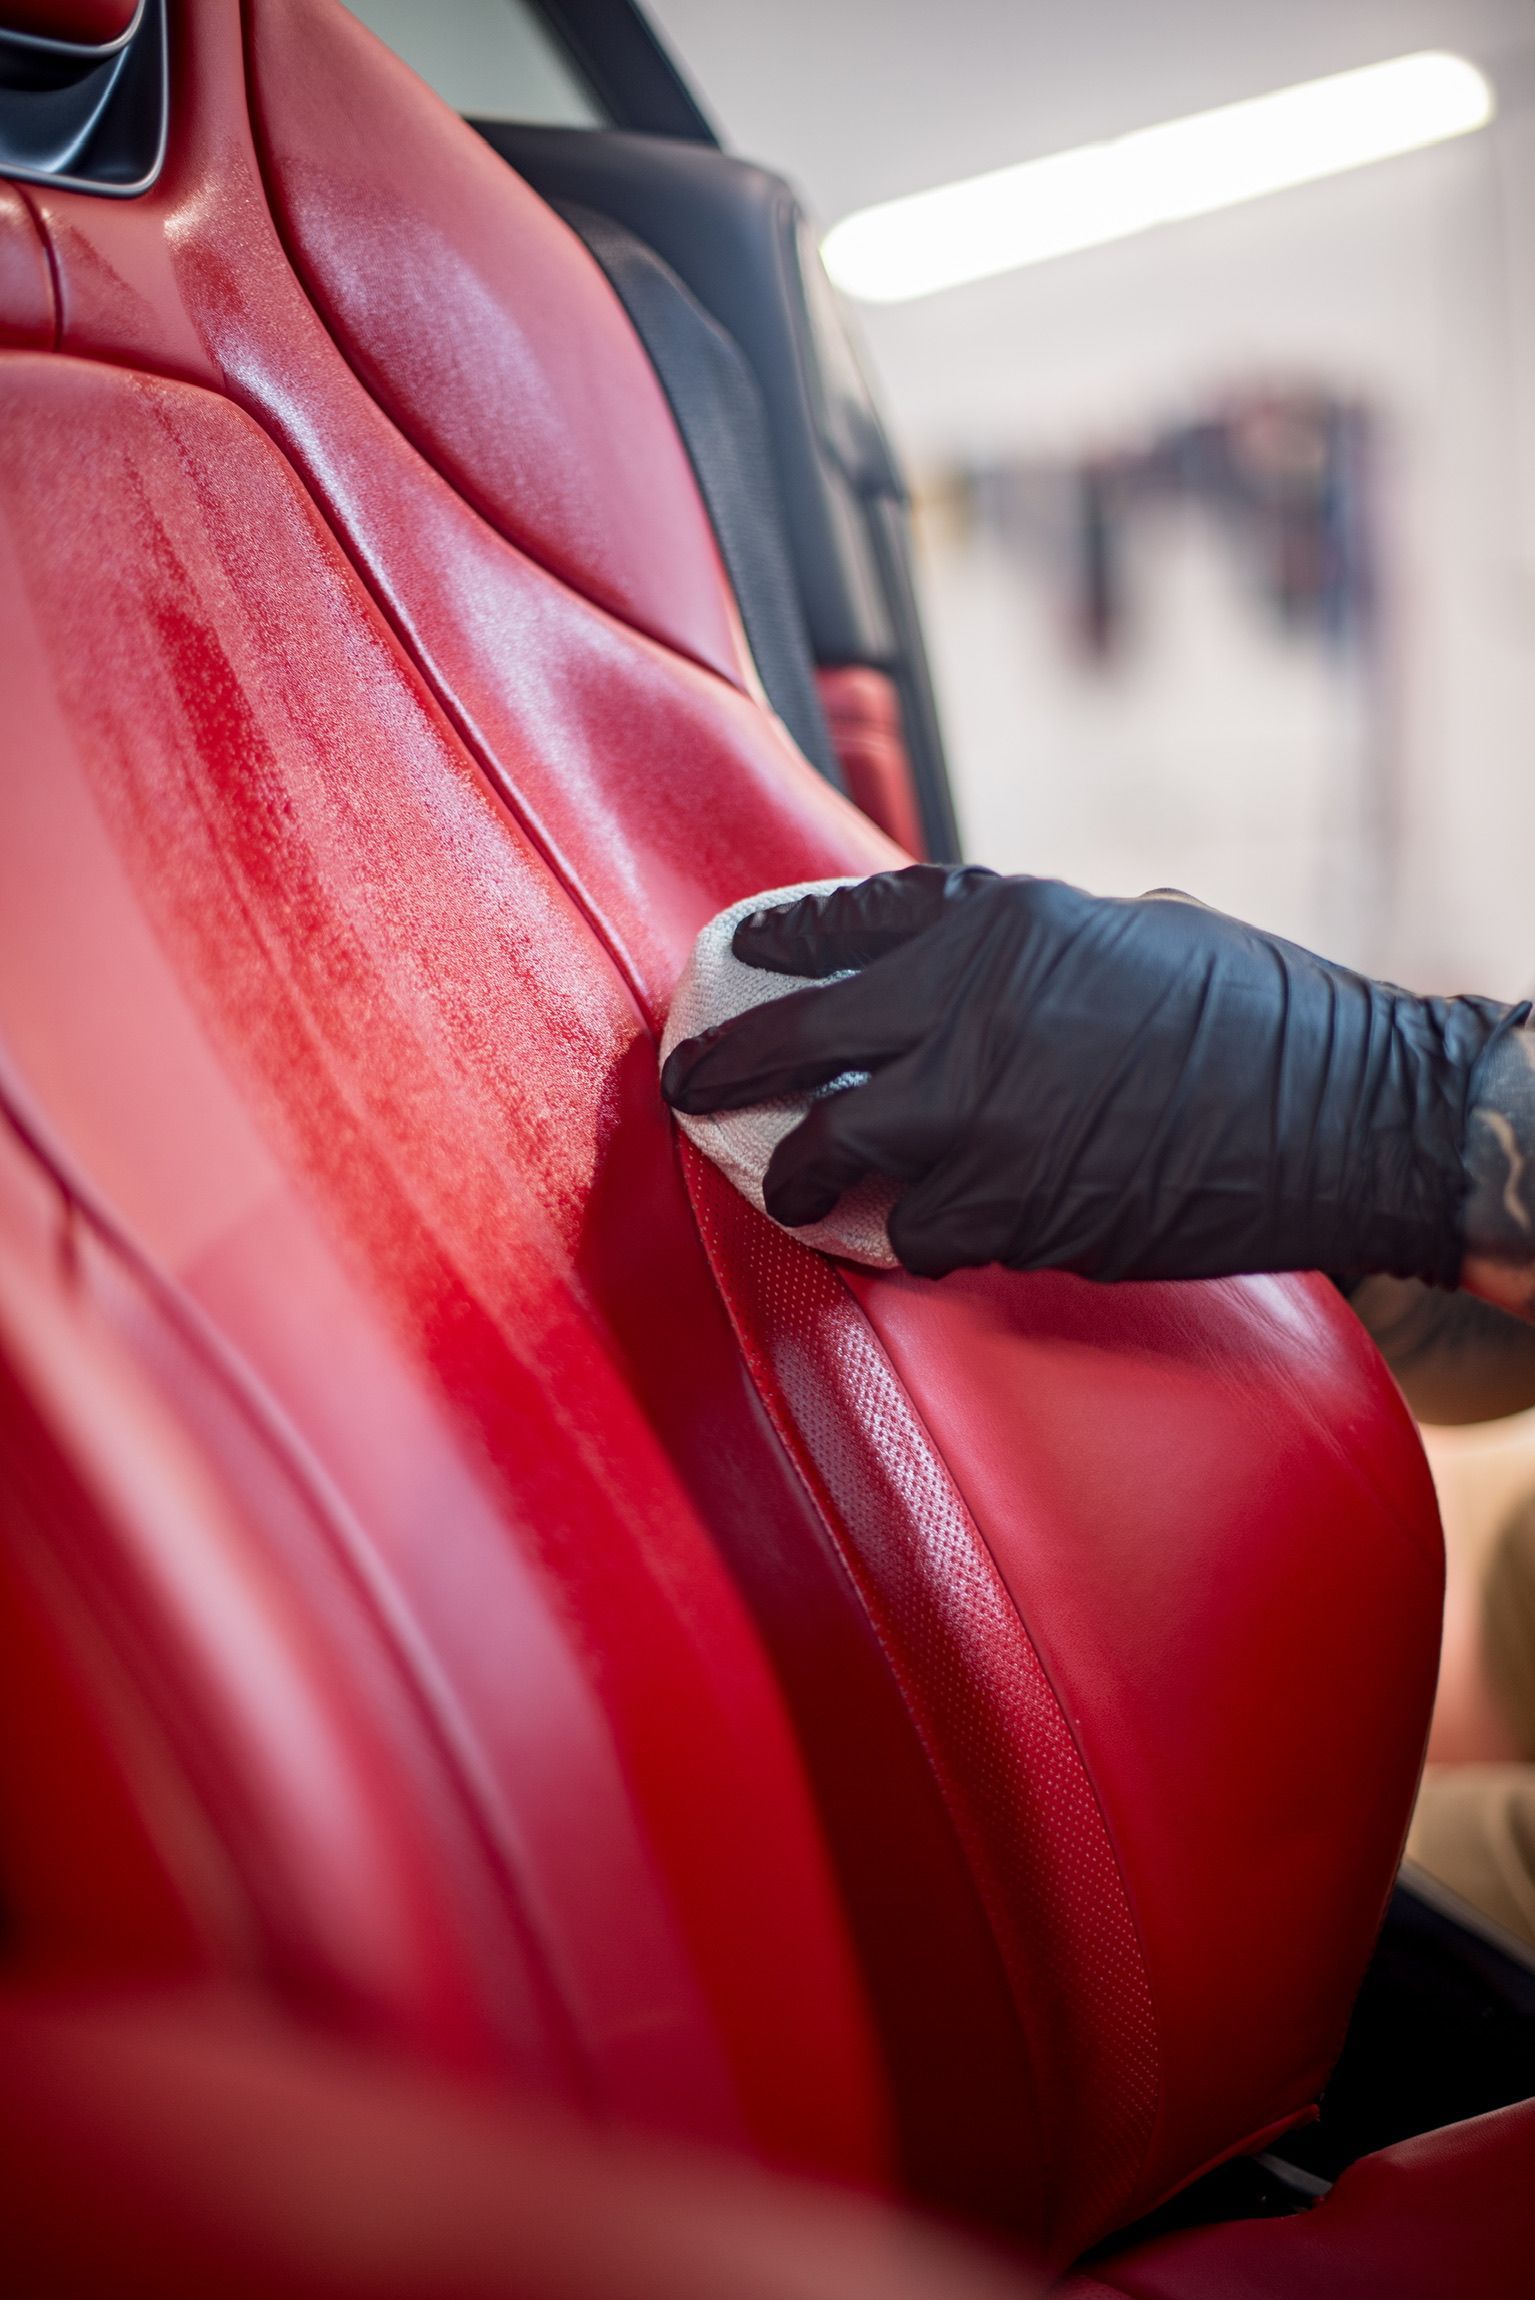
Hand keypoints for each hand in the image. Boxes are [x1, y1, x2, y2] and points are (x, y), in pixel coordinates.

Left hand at [661, 865, 1524, 1283]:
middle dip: (722, 1066)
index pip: (841, 921)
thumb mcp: (1127, 927)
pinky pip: (907, 1230)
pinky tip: (880, 1235)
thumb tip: (963, 967)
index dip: (770, 947)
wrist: (1345, 1113)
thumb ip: (1024, 947)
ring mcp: (982, 1116)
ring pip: (830, 1148)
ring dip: (790, 1173)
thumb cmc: (1257, 1011)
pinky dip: (888, 1234)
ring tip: (774, 1183)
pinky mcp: (1012, 1210)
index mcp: (1001, 919)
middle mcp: (968, 1009)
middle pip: (797, 1039)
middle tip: (687, 1084)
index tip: (730, 963)